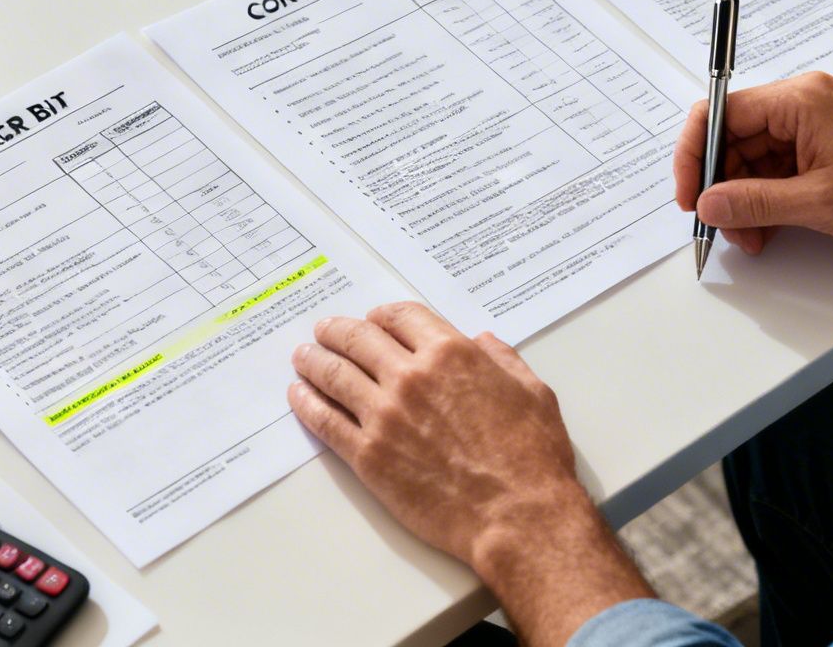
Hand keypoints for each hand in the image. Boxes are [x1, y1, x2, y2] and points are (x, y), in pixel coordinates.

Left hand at [288, 304, 653, 644]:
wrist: (516, 516)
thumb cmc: (533, 457)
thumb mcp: (534, 392)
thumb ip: (503, 360)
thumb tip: (483, 342)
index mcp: (452, 354)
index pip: (401, 317)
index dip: (381, 315)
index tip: (370, 319)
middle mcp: (412, 376)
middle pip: (359, 339)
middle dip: (337, 331)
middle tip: (323, 330)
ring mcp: (385, 416)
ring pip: (335, 375)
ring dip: (314, 361)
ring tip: (302, 356)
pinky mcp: (368, 457)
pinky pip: (326, 422)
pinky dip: (307, 404)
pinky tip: (298, 395)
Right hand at [673, 70, 832, 253]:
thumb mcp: (818, 202)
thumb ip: (755, 202)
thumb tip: (709, 202)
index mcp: (799, 100)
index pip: (720, 113)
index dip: (695, 155)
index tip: (689, 193)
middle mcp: (802, 104)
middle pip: (733, 138)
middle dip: (722, 186)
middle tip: (723, 226)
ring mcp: (812, 125)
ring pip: (752, 158)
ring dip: (743, 198)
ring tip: (750, 236)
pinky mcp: (821, 147)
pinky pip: (775, 168)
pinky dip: (765, 198)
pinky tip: (766, 228)